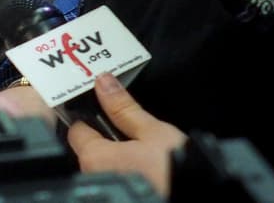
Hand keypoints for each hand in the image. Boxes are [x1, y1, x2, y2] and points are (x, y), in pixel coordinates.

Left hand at [67, 75, 186, 197]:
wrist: (196, 199)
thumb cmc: (174, 174)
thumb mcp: (155, 134)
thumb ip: (125, 108)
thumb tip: (104, 83)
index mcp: (94, 157)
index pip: (77, 129)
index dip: (90, 116)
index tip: (104, 110)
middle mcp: (92, 177)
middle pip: (91, 150)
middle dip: (107, 139)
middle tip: (133, 134)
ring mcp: (105, 191)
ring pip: (105, 166)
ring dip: (119, 158)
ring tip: (146, 154)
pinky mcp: (122, 200)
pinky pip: (117, 179)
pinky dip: (127, 173)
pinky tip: (147, 171)